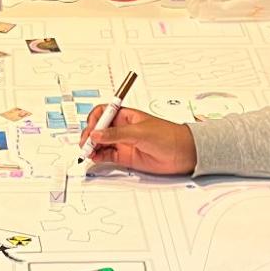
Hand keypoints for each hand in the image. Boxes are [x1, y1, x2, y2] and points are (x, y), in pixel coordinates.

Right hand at [84, 108, 198, 174]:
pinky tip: (95, 157)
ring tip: (89, 152)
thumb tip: (97, 134)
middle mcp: (121, 129)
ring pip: (100, 143)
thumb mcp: (141, 132)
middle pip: (98, 129)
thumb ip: (117, 134)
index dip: (95, 120)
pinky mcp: (124, 156)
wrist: (182, 154)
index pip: (103, 113)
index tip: (92, 129)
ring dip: (92, 147)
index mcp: (125, 116)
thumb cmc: (168, 136)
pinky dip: (98, 156)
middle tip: (87, 144)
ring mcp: (122, 143)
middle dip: (90, 135)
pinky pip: (106, 155)